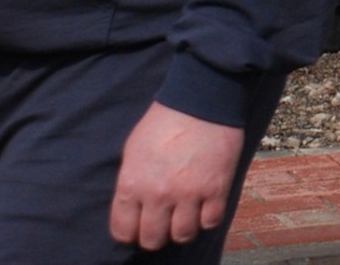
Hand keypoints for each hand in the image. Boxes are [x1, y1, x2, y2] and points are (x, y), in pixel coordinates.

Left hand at [110, 102, 243, 250]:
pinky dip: (207, 218)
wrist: (202, 99)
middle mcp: (158, 194)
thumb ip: (132, 182)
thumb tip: (133, 207)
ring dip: (183, 229)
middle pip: (153, 239)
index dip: (131, 233)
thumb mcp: (134, 150)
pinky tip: (206, 207)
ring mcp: (189, 193)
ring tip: (186, 216)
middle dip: (156, 235)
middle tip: (164, 224)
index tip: (139, 227)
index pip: (123, 231)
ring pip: (183, 235)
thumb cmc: (164, 121)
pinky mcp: (216, 188)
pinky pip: (210, 222)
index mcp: (132, 184)